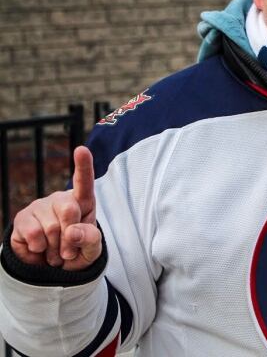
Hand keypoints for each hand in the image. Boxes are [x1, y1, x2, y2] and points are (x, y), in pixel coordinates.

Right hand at [10, 146, 101, 270]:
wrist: (50, 269)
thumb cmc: (76, 251)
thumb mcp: (92, 248)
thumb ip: (90, 239)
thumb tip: (72, 231)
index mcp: (82, 202)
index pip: (84, 182)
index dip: (83, 165)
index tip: (81, 149)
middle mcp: (60, 200)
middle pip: (69, 210)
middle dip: (71, 237)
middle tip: (69, 250)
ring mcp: (39, 207)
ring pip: (51, 227)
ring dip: (56, 248)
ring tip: (56, 251)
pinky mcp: (22, 219)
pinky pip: (33, 234)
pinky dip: (40, 248)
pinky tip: (40, 248)